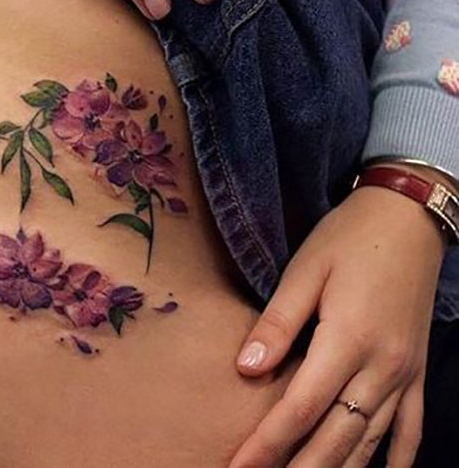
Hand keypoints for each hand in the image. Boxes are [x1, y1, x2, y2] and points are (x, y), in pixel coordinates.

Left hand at [231, 184, 445, 467]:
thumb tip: (246, 370)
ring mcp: (404, 373)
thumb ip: (277, 323)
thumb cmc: (349, 239)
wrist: (406, 218)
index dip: (267, 445)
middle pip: (336, 439)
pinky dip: (394, 460)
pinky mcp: (416, 370)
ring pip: (370, 443)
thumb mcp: (305, 270)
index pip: (300, 409)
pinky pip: (410, 429)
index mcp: (348, 339)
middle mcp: (381, 367)